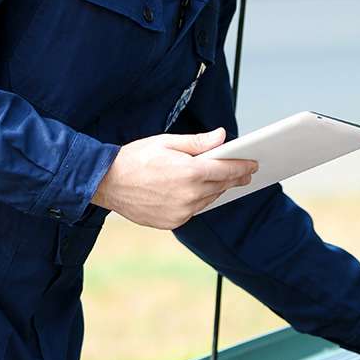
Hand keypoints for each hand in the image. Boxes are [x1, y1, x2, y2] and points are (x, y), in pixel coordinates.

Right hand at [92, 128, 257, 229]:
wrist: (105, 182)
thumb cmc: (135, 157)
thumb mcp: (167, 141)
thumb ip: (199, 142)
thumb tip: (222, 137)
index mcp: (190, 173)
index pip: (227, 170)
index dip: (243, 166)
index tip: (254, 164)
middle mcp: (189, 195)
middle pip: (221, 186)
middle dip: (234, 178)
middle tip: (245, 172)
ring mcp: (180, 212)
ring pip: (208, 199)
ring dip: (216, 189)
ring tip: (224, 180)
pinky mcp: (172, 222)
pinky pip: (193, 210)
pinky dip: (198, 200)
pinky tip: (198, 191)